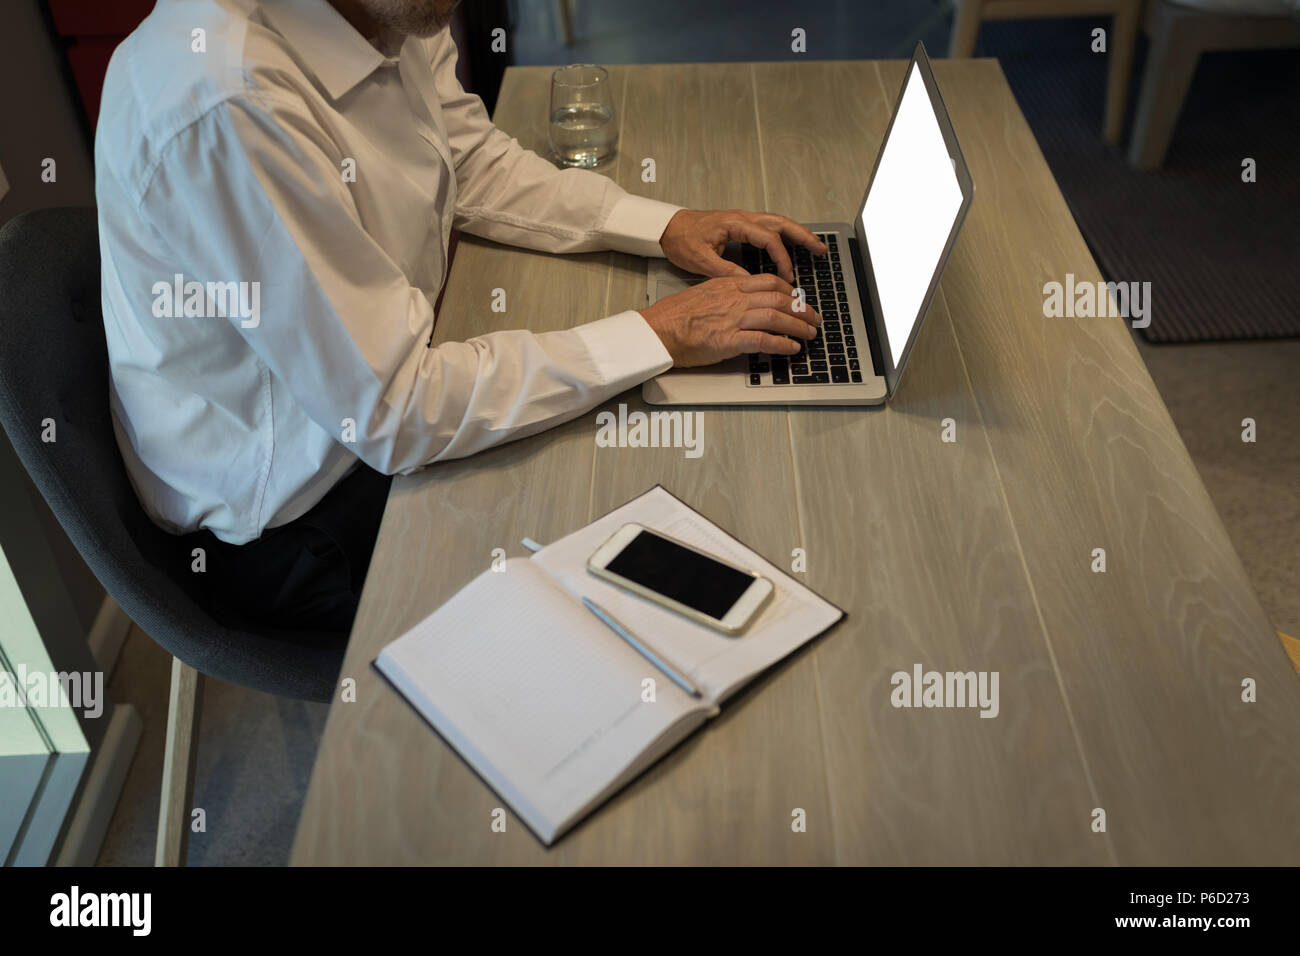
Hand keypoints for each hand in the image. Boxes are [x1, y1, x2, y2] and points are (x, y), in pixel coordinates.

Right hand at [640, 273, 820, 367]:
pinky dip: (782, 344)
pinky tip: (792, 349)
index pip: (768, 282)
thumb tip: (744, 304)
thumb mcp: (704, 294)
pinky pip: (763, 340)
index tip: (799, 299)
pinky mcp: (728, 340)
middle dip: (802, 310)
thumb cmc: (674, 317)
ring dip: (798, 327)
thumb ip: (726, 295)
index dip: (789, 291)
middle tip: (814, 318)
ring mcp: (733, 319)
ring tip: (809, 335)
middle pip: (779, 299)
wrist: (657, 330)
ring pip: (776, 317)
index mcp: (728, 285)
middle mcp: (734, 299)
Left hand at [658, 208, 827, 282]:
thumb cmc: (681, 239)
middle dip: (803, 236)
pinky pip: (769, 227)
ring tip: (814, 246)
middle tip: (820, 249)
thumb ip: (726, 271)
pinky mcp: (741, 226)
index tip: (788, 276)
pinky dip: (784, 235)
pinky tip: (792, 245)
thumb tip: (750, 283)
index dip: (781, 258)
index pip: (768, 238)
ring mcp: (743, 220)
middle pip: (781, 223)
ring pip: (778, 223)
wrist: (667, 227)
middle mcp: (743, 218)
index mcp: (735, 224)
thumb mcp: (701, 259)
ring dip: (797, 234)